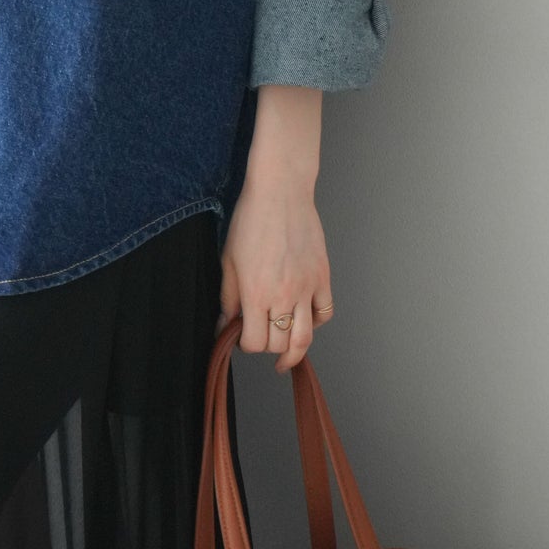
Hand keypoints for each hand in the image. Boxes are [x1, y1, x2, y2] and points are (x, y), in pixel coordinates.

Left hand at [216, 166, 333, 373]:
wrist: (280, 192)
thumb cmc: (250, 220)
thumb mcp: (228, 260)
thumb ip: (228, 297)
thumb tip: (224, 325)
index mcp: (256, 292)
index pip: (254, 342)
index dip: (245, 345)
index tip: (240, 338)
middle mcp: (284, 295)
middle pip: (280, 344)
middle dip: (267, 347)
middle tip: (259, 338)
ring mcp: (307, 287)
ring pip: (305, 338)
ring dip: (294, 351)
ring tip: (286, 356)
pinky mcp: (323, 277)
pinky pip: (325, 313)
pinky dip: (315, 323)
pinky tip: (303, 320)